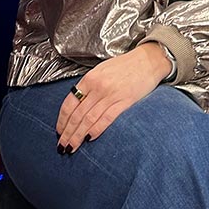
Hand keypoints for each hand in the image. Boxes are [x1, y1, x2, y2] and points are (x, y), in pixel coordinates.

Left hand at [56, 43, 171, 152]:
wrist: (149, 60)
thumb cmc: (125, 65)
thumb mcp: (101, 70)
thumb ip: (89, 86)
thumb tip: (76, 105)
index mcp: (90, 78)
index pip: (69, 103)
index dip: (62, 120)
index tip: (59, 131)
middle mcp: (98, 87)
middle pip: (77, 115)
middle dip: (67, 133)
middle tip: (61, 146)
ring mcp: (111, 95)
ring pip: (89, 120)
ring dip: (78, 136)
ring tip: (72, 148)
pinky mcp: (124, 101)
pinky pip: (106, 119)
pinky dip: (96, 130)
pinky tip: (90, 138)